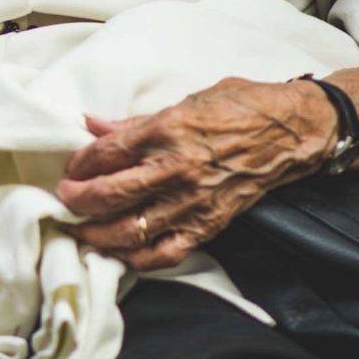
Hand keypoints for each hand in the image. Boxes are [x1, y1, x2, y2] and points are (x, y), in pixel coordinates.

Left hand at [56, 77, 333, 270]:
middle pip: (110, 193)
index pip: (106, 153)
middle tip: (64, 200)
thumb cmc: (242, 106)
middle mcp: (176, 168)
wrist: (294, 132)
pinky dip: (137, 258)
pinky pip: (166, 252)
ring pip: (131, 228)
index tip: (68, 169)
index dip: (79, 163)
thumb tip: (92, 124)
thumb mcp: (186, 100)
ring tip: (79, 230)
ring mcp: (193, 200)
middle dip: (77, 200)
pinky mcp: (210, 224)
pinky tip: (119, 254)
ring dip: (97, 234)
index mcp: (167, 129)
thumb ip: (135, 121)